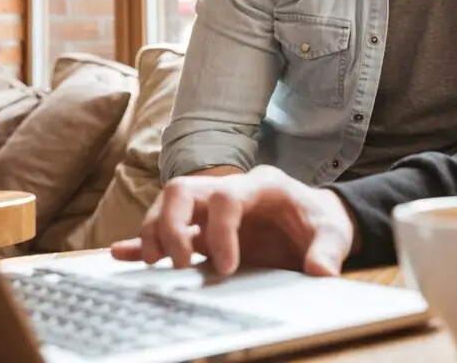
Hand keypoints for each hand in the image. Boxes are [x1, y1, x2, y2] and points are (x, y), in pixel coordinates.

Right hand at [109, 165, 356, 276]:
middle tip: (179, 264)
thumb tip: (321, 271)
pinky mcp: (202, 228)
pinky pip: (164, 228)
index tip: (227, 267)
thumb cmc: (321, 221)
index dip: (220, 231)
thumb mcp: (335, 233)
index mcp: (260, 185)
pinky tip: (121, 254)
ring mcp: (210, 208)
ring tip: (156, 264)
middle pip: (182, 190)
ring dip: (154, 233)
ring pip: (167, 206)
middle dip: (171, 225)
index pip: (225, 197)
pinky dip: (142, 241)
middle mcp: (228, 190)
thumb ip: (329, 249)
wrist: (315, 221)